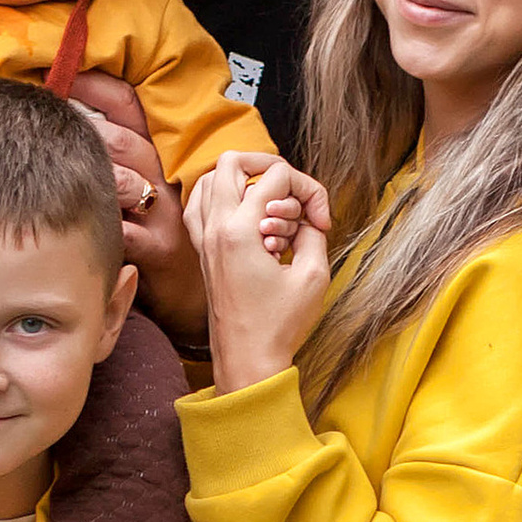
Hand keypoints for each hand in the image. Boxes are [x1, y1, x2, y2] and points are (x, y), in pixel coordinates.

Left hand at [67, 68, 204, 348]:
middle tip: (44, 112)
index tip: (59, 71)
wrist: (185, 290)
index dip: (95, 86)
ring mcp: (164, 212)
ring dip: (89, 167)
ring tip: (52, 158)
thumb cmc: (150, 233)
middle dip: (81, 122)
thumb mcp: (137, 185)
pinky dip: (103, 222)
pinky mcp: (159, 248)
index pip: (129, 106)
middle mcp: (162, 177)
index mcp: (154, 154)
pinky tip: (75, 215)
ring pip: (125, 177)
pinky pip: (127, 231)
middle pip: (122, 138)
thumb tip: (55, 115)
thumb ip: (108, 152)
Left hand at [185, 153, 333, 390]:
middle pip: (234, 161)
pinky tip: (245, 214)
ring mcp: (203, 238)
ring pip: (211, 178)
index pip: (278, 177)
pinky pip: (199, 204)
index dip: (310, 192)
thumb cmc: (278, 325)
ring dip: (245, 181)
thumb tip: (308, 216)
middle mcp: (215, 228)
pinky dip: (221, 197)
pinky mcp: (201, 251)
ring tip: (271, 206)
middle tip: (293, 192)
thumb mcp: (312, 275)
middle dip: (271, 167)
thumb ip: (313, 233)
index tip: (322, 224)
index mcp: (240, 230)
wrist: (247, 360)